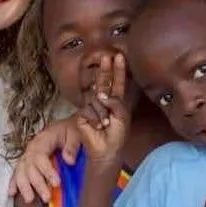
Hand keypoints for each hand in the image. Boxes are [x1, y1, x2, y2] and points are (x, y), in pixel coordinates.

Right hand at [8, 118, 82, 203]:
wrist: (65, 126)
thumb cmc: (70, 130)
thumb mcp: (75, 134)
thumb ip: (72, 147)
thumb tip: (69, 160)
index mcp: (43, 139)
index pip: (41, 156)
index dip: (47, 171)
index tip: (56, 183)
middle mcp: (32, 147)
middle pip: (30, 167)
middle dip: (37, 183)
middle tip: (46, 197)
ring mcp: (28, 154)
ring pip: (21, 170)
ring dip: (23, 186)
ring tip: (29, 199)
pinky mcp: (27, 160)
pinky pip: (17, 171)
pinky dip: (13, 182)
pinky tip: (12, 192)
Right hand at [76, 53, 130, 167]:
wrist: (106, 150)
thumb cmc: (117, 135)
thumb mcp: (123, 118)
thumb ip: (117, 103)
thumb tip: (102, 94)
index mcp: (116, 101)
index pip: (118, 82)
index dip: (118, 70)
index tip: (119, 56)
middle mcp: (104, 100)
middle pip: (103, 81)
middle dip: (105, 69)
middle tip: (106, 56)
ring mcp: (92, 106)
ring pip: (97, 99)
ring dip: (103, 112)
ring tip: (106, 124)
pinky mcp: (82, 114)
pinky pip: (88, 110)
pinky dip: (95, 118)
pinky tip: (98, 126)